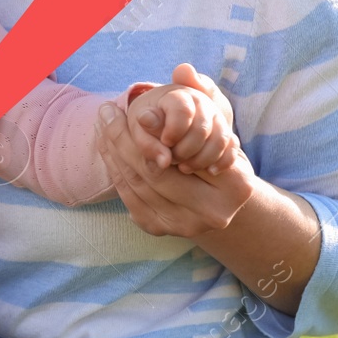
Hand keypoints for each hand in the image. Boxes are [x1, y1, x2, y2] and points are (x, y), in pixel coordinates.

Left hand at [94, 100, 256, 239]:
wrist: (214, 193)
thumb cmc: (212, 151)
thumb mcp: (206, 131)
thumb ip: (179, 121)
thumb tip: (144, 119)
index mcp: (236, 185)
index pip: (181, 153)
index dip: (148, 130)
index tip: (126, 107)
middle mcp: (213, 213)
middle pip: (154, 172)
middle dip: (123, 139)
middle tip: (105, 112)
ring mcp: (186, 227)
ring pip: (137, 185)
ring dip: (113, 153)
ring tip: (101, 124)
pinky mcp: (161, 230)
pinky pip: (128, 198)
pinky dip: (115, 171)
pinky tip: (106, 149)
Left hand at [124, 63, 238, 175]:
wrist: (165, 117)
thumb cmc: (148, 122)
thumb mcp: (140, 129)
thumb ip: (147, 142)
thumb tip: (163, 162)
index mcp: (177, 94)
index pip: (182, 110)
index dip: (172, 131)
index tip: (164, 143)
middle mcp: (201, 102)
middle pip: (202, 128)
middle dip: (184, 150)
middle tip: (171, 159)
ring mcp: (217, 117)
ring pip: (220, 139)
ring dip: (202, 159)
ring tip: (184, 168)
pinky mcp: (226, 133)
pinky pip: (233, 148)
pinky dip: (223, 162)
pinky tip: (210, 172)